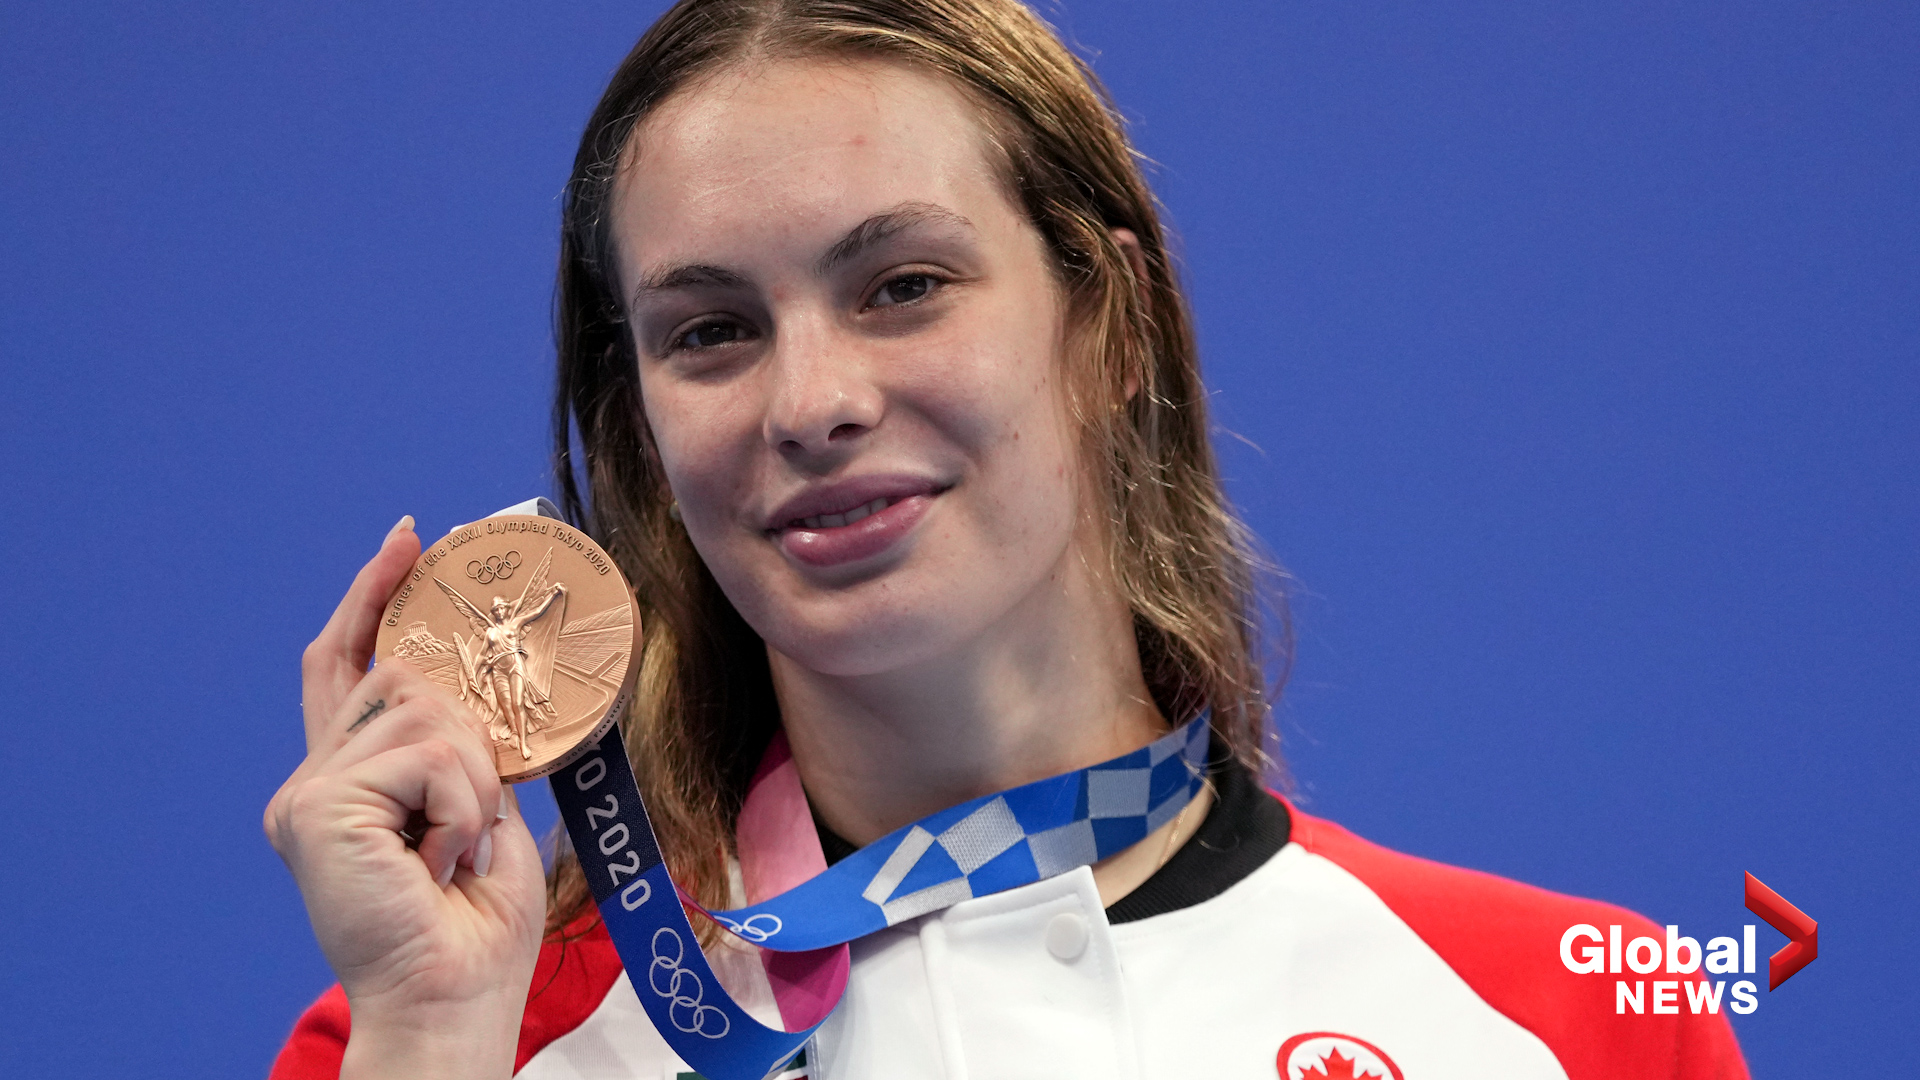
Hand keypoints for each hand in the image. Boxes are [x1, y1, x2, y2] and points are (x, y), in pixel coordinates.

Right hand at [265, 517, 545, 1079]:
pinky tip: (445, 855)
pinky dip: (463, 801)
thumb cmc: (474, 926)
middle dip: (469, 733)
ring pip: (425, 711)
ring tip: (459, 850)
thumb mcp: (481, 812)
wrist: (453, 1000)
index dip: (372, 598)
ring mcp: (308, 793)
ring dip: (475, 780)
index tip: (408, 540)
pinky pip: (428, 753)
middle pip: (402, 680)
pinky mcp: (318, 806)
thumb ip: (459, 748)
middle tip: (473, 821)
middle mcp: (314, 783)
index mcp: (350, 784)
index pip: (348, 666)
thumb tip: (467, 685)